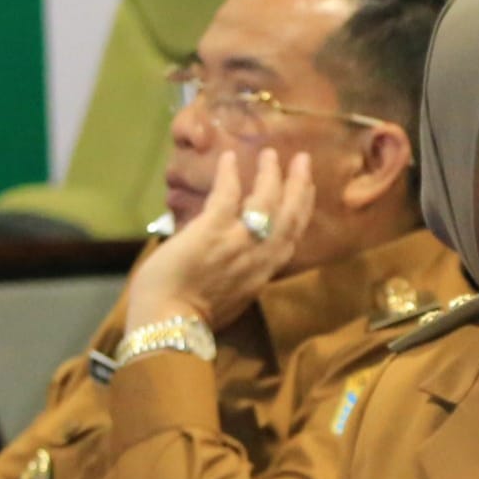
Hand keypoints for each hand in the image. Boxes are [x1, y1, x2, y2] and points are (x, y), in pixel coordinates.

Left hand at [125, 148, 313, 332]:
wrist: (170, 324)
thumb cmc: (192, 320)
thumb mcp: (231, 301)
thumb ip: (239, 278)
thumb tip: (233, 261)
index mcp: (263, 274)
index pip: (291, 238)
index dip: (302, 210)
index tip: (308, 189)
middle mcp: (259, 257)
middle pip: (289, 216)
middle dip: (298, 186)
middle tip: (303, 160)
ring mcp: (238, 242)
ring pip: (265, 202)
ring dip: (270, 175)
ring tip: (269, 154)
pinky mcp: (212, 231)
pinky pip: (227, 195)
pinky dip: (229, 174)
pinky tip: (228, 157)